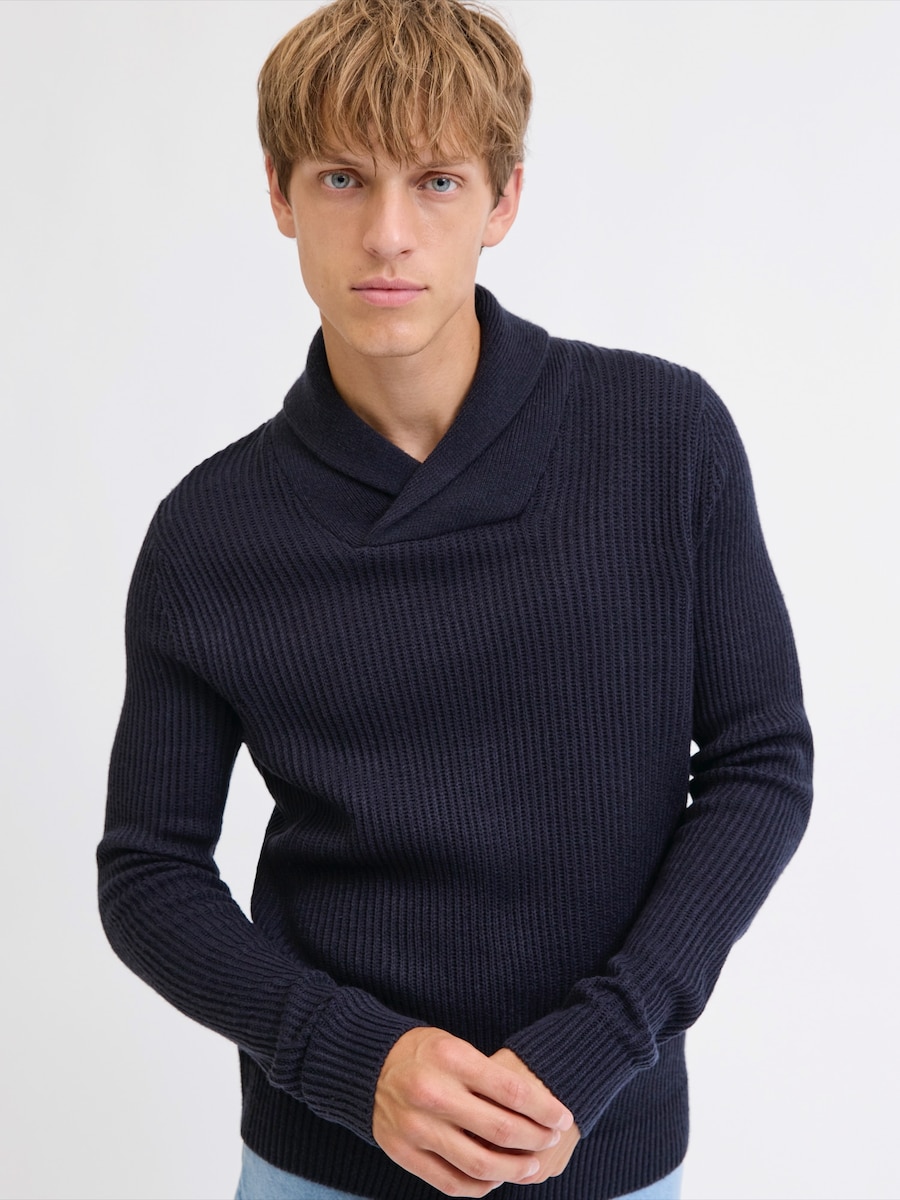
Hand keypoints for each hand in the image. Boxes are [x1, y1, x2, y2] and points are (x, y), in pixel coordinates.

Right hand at [373, 1027, 573, 1196]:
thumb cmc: (423, 1053)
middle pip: (501, 1130)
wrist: (367, 1066)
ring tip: (531, 1165)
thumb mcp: (456, 1047)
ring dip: (514, 1169)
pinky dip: (480, 1186)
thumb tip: (537, 1108)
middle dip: (536, 1138)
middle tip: (551, 1138)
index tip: (563, 1117)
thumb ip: (490, 1075)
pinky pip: (451, 1182)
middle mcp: (433, 1094)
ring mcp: (416, 1128)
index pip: (511, 1090)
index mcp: (451, 1059)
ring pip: (480, 1164)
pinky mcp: (403, 1153)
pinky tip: (496, 1178)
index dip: (544, 1108)